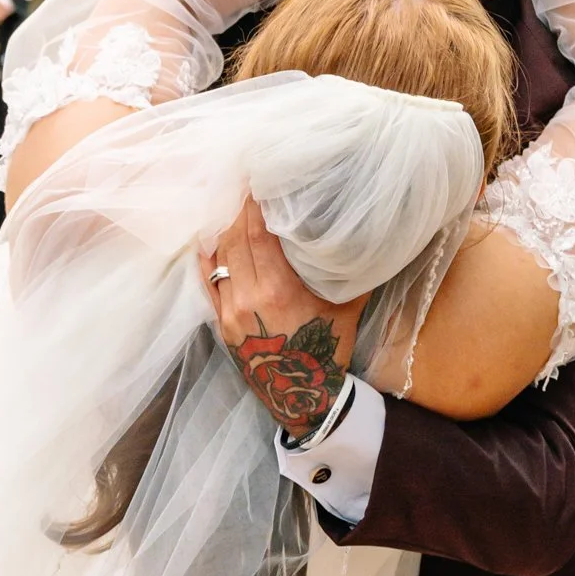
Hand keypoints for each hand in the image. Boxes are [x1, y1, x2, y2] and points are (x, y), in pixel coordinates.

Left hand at [198, 196, 366, 432]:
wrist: (304, 396)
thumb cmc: (329, 349)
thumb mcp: (348, 305)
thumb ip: (349, 268)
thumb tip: (366, 230)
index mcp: (280, 289)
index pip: (258, 233)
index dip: (255, 203)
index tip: (258, 180)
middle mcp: (250, 297)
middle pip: (236, 238)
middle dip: (239, 208)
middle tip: (244, 183)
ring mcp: (231, 311)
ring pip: (220, 256)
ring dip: (224, 227)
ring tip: (231, 203)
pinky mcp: (221, 323)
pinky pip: (207, 281)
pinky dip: (208, 255)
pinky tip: (209, 236)